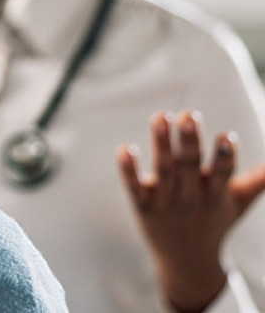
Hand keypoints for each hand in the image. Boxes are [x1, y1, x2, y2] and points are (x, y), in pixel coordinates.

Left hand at [116, 111, 264, 312]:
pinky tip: (125, 149)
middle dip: (190, 140)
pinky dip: (129, 170)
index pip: (223, 172)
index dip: (225, 156)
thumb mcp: (238, 201)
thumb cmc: (214, 222)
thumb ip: (260, 179)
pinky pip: (134, 187)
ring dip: (161, 143)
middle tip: (189, 114)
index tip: (227, 136)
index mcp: (216, 193)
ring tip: (160, 116)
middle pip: (190, 165)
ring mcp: (166, 202)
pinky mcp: (143, 206)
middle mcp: (191, 195)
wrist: (186, 262)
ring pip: (163, 170)